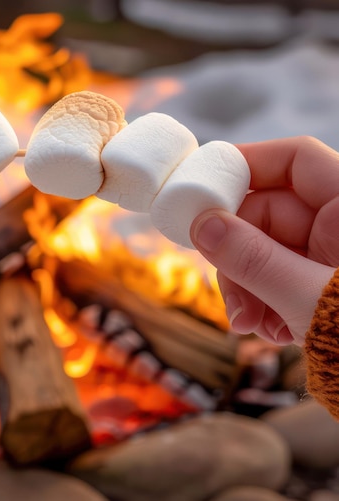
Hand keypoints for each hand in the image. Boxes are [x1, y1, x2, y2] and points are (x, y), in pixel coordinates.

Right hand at [190, 136, 338, 345]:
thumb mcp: (308, 297)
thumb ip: (253, 260)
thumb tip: (202, 225)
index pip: (295, 160)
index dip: (247, 163)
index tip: (201, 183)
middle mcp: (336, 226)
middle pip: (263, 215)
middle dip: (236, 256)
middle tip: (227, 290)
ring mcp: (325, 255)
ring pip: (260, 251)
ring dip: (244, 288)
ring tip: (249, 324)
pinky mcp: (314, 283)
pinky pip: (272, 279)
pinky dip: (261, 304)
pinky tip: (271, 331)